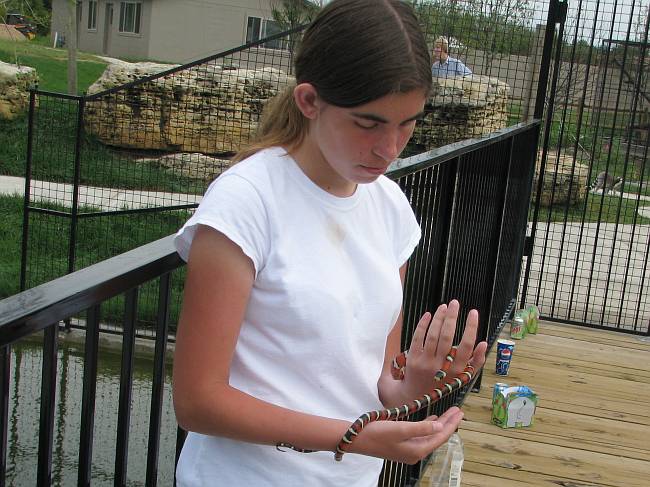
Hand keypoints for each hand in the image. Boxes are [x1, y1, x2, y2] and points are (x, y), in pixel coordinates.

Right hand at [346, 407, 463, 463]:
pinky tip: (432, 420)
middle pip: (437, 436)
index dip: (451, 424)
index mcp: (417, 450)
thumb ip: (421, 427)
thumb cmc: (378, 433)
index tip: (460, 412)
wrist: (357, 439)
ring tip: (449, 413)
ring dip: (439, 424)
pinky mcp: (402, 444)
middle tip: (458, 410)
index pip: (440, 436)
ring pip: (429, 435)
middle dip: (448, 423)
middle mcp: (415, 452)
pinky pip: (421, 435)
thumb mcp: (400, 429)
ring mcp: (408, 449)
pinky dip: (428, 426)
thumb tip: (440, 426)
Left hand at [402, 300, 486, 398]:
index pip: (467, 346)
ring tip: (444, 306)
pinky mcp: (412, 360)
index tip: (473, 312)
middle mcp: (441, 367)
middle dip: (452, 316)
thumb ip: (475, 362)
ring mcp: (425, 363)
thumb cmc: (443, 384)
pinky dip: (423, 324)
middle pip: (447, 336)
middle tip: (455, 303)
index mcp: (457, 371)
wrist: (416, 397)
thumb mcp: (463, 378)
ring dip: (438, 318)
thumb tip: (483, 343)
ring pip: (432, 335)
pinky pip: (417, 338)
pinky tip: (429, 314)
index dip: (471, 327)